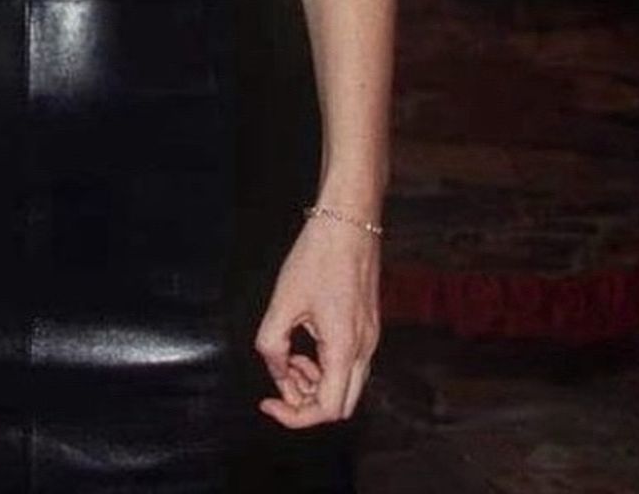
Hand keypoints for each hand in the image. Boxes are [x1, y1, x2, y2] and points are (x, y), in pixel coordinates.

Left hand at [254, 212, 380, 427]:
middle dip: (306, 403)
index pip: (327, 409)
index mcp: (345, 349)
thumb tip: (275, 370)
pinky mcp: (367, 328)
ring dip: (315, 384)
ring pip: (346, 386)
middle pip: (340, 405)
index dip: (295, 415)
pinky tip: (305, 347)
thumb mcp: (283, 300)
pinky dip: (325, 367)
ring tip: (290, 360)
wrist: (348, 223)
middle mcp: (365, 350)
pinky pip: (348, 365)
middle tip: (279, 381)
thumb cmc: (317, 256)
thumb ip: (272, 343)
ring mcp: (370, 340)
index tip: (268, 402)